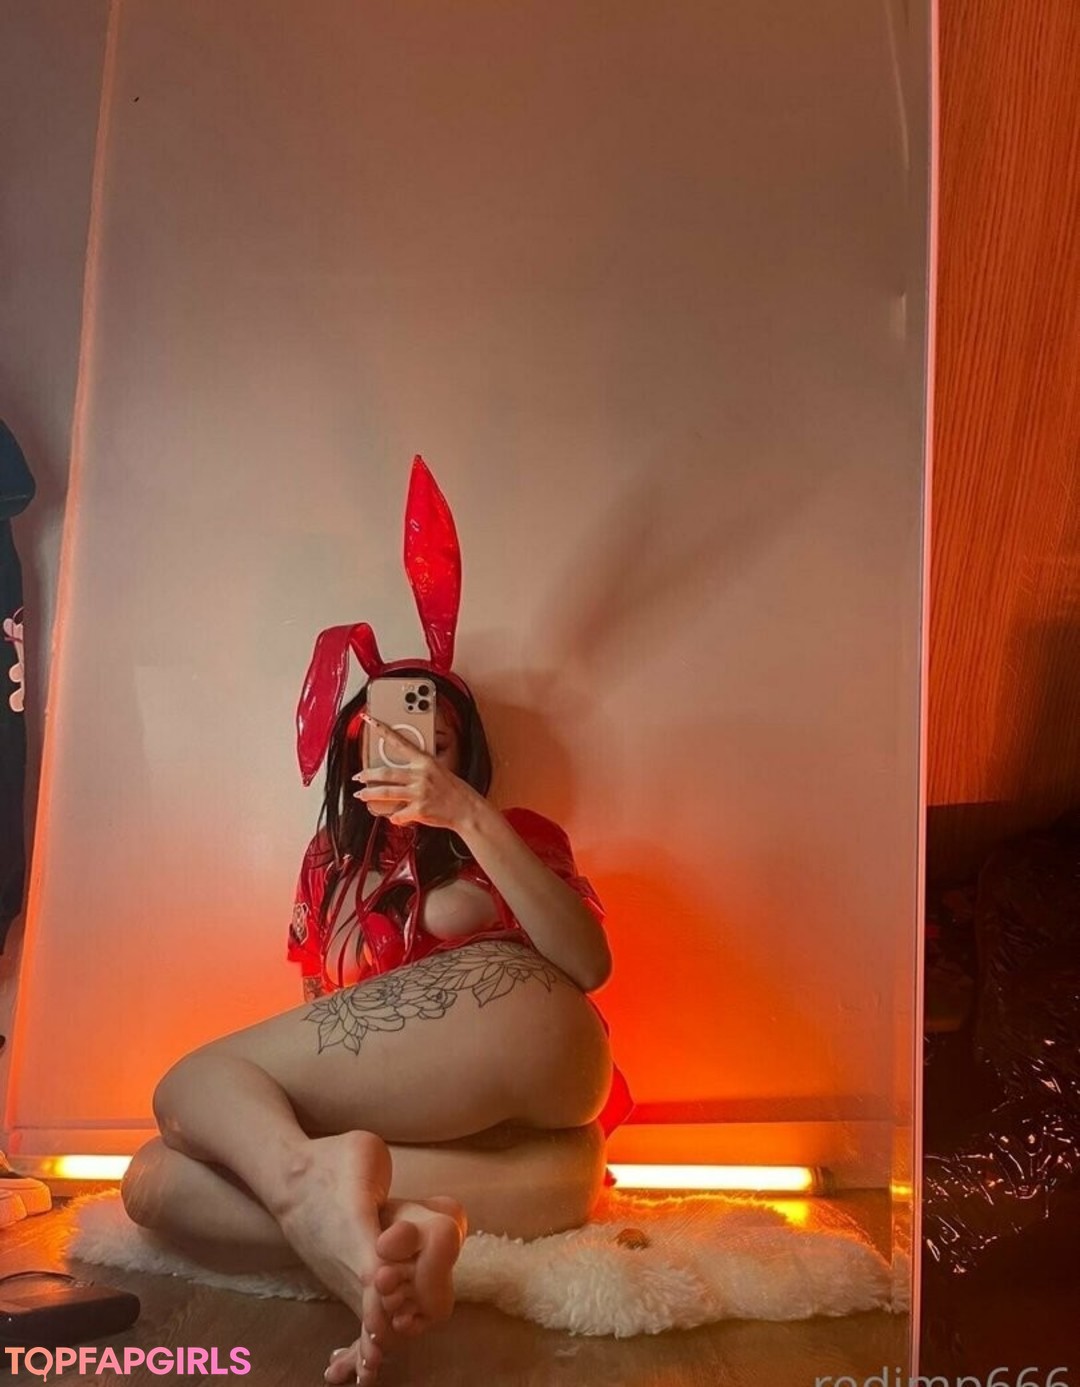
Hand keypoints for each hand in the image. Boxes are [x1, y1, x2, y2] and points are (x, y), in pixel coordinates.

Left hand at [353, 713, 481, 832]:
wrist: (467, 809)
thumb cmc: (453, 790)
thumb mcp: (438, 771)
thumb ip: (419, 769)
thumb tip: (399, 774)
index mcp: (425, 761)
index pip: (399, 742)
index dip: (382, 730)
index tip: (369, 719)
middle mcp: (421, 775)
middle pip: (386, 772)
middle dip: (368, 774)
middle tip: (358, 776)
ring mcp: (420, 793)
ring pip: (387, 792)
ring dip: (370, 794)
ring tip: (361, 795)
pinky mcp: (420, 810)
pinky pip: (398, 814)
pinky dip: (394, 817)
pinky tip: (394, 817)